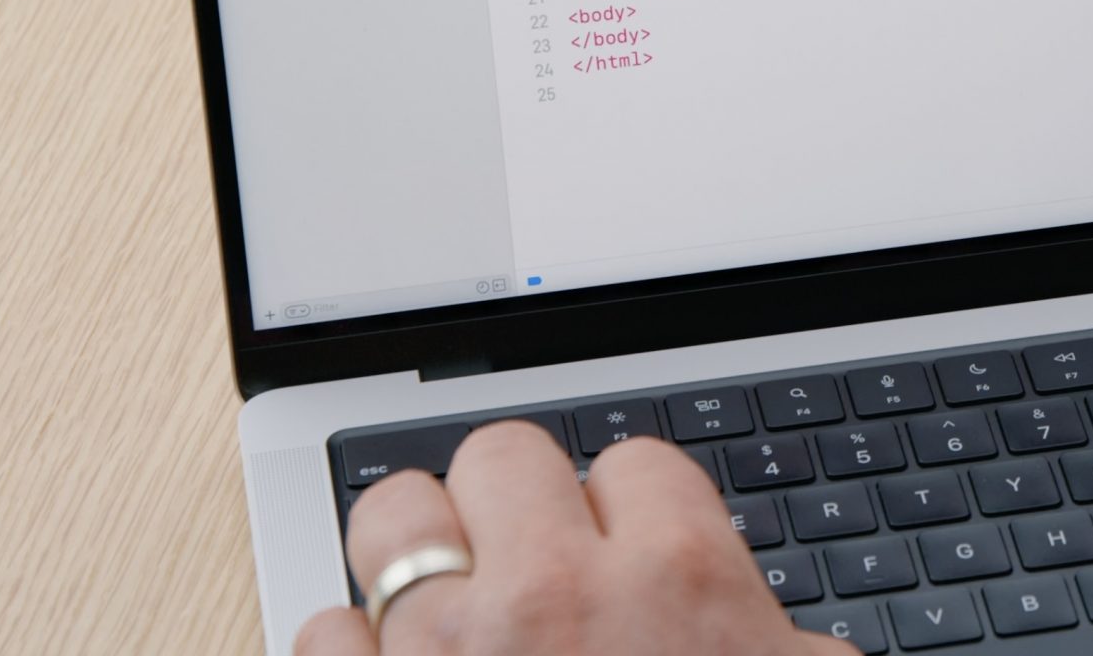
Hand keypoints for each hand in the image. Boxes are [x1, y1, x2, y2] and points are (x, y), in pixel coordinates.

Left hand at [293, 420, 852, 654]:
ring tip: (440, 598)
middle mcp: (552, 595)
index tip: (626, 553)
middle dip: (513, 504)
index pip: (636, 464)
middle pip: (505, 455)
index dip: (631, 511)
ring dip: (413, 552)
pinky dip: (345, 653)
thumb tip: (773, 638)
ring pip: (391, 515)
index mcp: (676, 584)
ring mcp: (443, 652)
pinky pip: (319, 631)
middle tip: (527, 558)